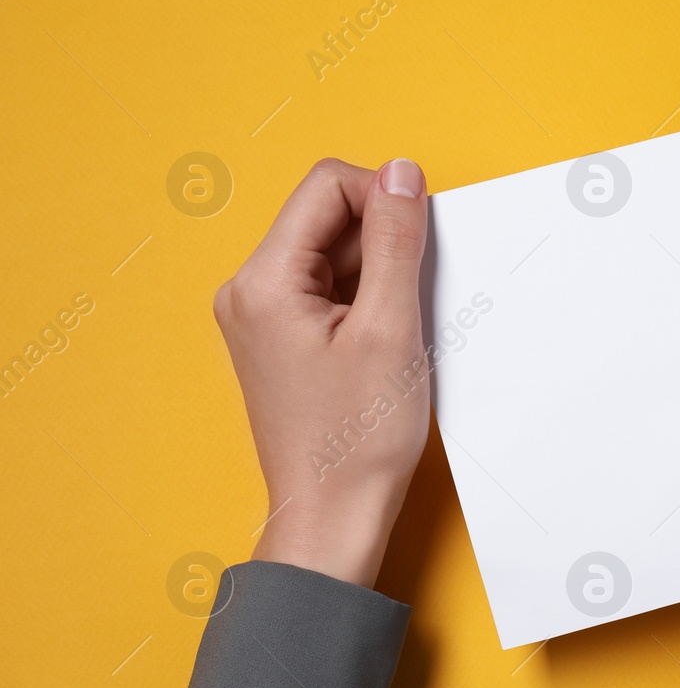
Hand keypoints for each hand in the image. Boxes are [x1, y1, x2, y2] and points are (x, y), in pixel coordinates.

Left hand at [214, 158, 430, 587]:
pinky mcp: (282, 338)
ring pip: (334, 252)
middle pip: (328, 217)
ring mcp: (263, 316)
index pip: (327, 187)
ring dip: (378, 275)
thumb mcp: (391, 329)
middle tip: (411, 299)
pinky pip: (331, 288)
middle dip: (383, 241)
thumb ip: (396, 241)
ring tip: (396, 333)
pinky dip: (368, 301)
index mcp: (263, 282)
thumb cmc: (357, 440)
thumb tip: (401, 172)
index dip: (384, 198)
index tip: (422, 242)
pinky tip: (385, 343)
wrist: (334, 515)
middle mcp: (250, 291)